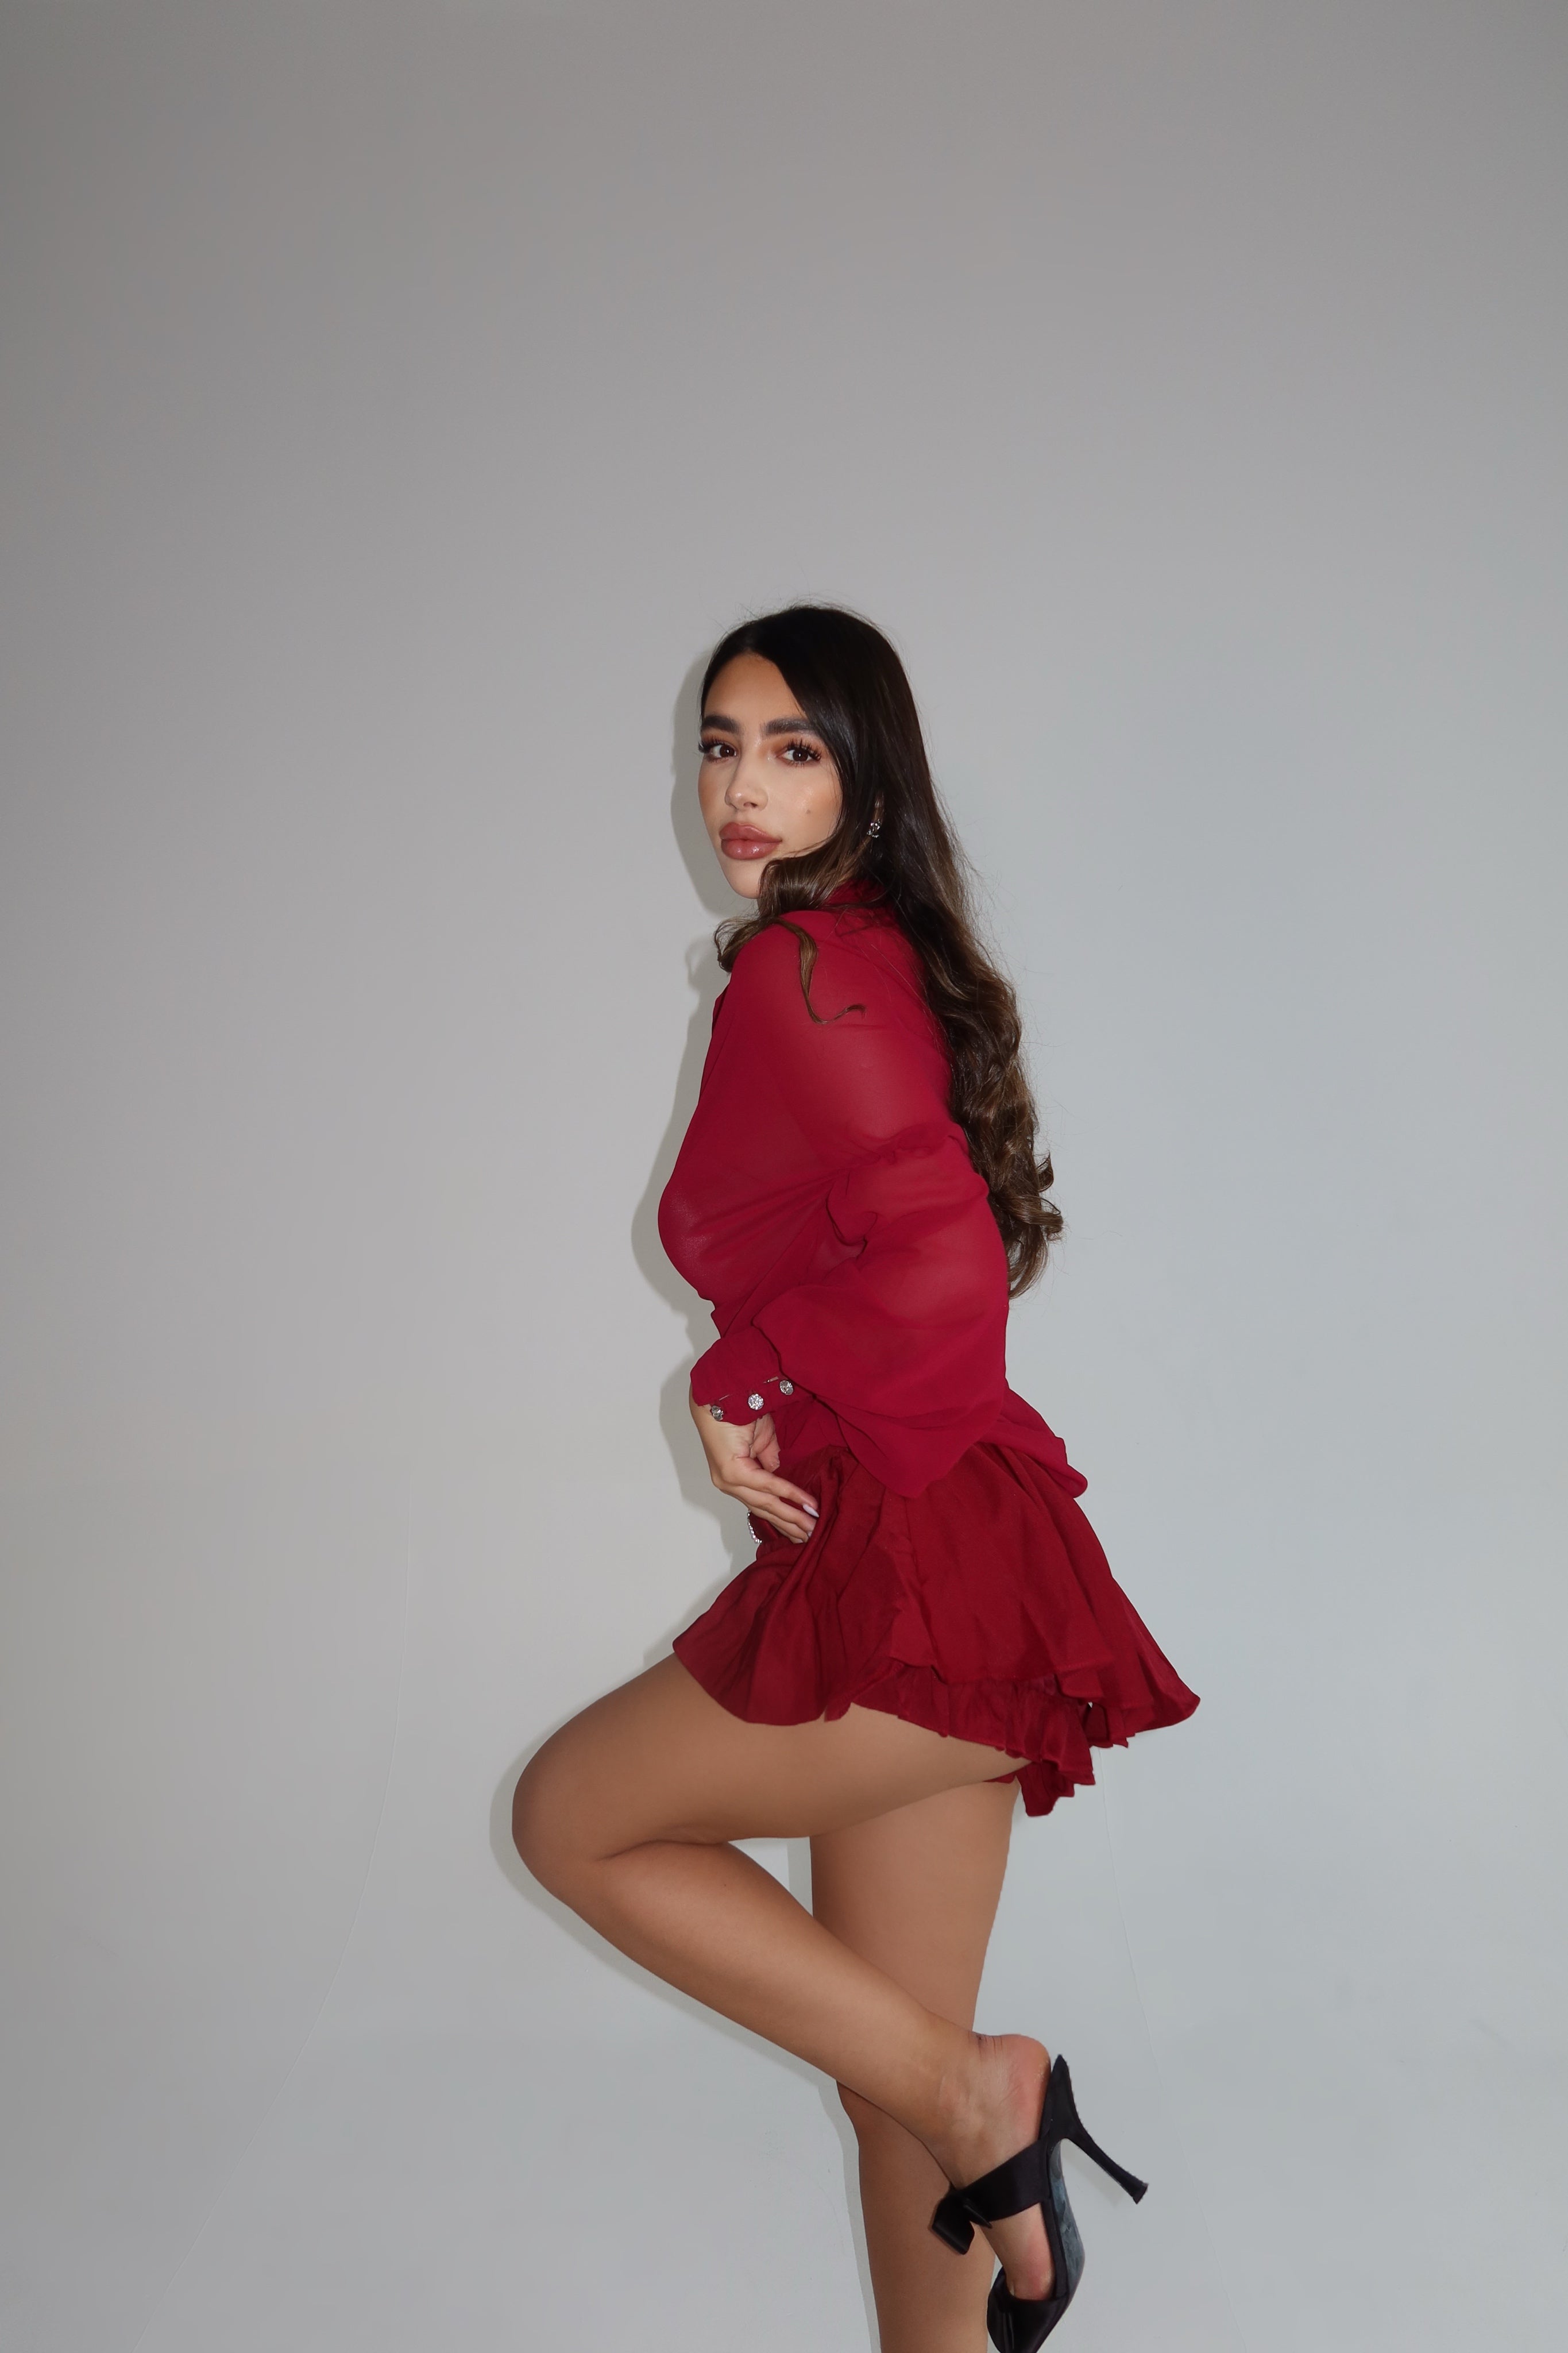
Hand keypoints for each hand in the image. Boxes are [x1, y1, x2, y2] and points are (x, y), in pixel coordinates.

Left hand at [689, 1395, 819, 1543]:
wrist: (721, 1396)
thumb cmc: (739, 1414)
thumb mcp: (764, 1442)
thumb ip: (772, 1464)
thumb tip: (783, 1479)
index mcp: (735, 1479)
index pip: (761, 1504)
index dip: (783, 1517)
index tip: (802, 1529)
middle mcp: (729, 1485)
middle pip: (764, 1510)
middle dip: (790, 1525)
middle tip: (811, 1537)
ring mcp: (729, 1481)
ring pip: (766, 1504)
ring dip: (792, 1516)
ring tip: (812, 1527)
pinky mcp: (733, 1472)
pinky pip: (768, 1485)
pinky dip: (790, 1494)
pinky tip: (806, 1503)